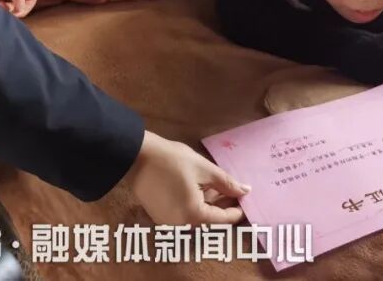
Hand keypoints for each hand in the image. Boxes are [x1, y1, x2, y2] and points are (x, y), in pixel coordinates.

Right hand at [128, 131, 250, 225]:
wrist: (137, 156)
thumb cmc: (173, 160)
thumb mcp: (204, 169)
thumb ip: (226, 183)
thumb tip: (246, 191)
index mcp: (194, 216)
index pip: (223, 219)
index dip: (236, 210)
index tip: (246, 200)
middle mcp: (180, 226)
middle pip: (209, 220)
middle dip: (223, 205)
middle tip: (234, 191)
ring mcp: (168, 223)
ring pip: (196, 217)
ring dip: (209, 204)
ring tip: (218, 187)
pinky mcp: (159, 216)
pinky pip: (184, 214)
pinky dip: (194, 204)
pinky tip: (200, 189)